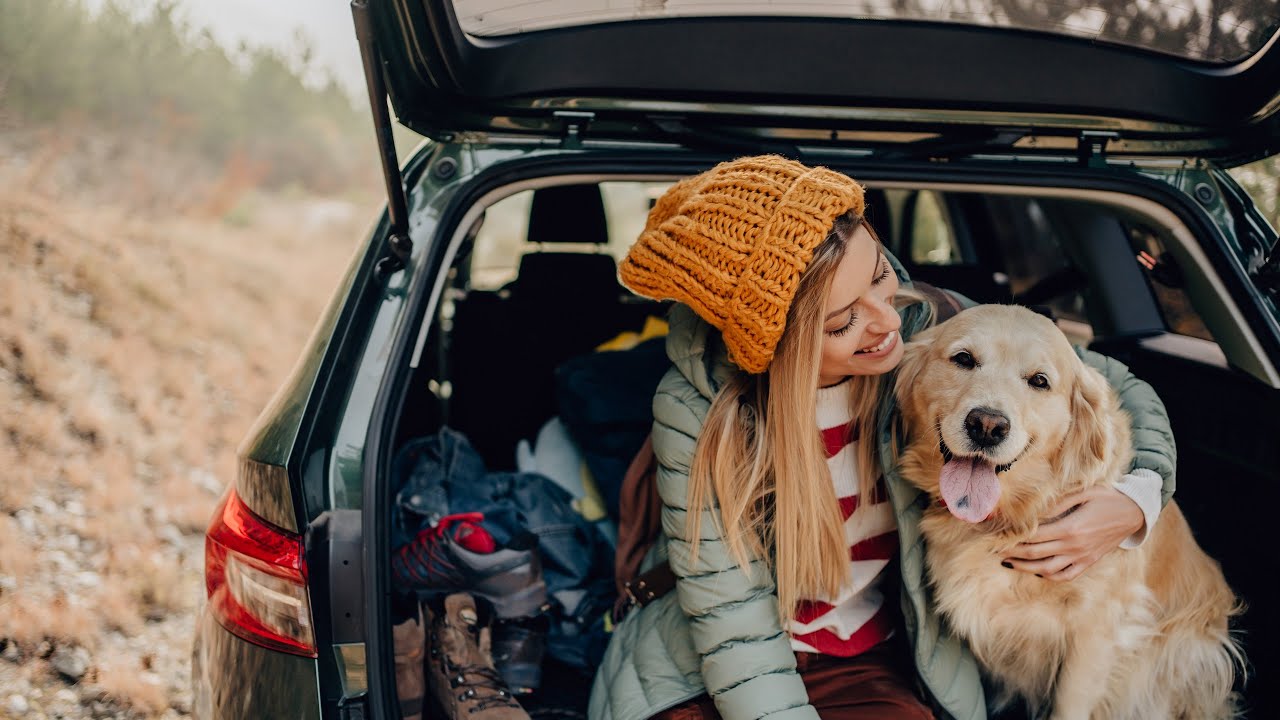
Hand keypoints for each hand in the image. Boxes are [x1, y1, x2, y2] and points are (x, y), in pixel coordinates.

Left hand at [1001, 485, 1143, 581]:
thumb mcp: (1082, 492)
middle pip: (1035, 554)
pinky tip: (1036, 570)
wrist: (1134, 512)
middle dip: (1013, 552)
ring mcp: (1082, 557)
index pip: (1034, 537)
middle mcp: (1075, 546)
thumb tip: (1032, 512)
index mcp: (1071, 528)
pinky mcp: (1088, 562)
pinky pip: (1065, 575)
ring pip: (1047, 569)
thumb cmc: (1107, 497)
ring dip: (1025, 567)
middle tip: (995, 550)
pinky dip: (1048, 575)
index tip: (998, 535)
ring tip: (1009, 562)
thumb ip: (1056, 503)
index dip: (1013, 538)